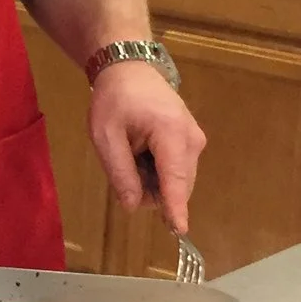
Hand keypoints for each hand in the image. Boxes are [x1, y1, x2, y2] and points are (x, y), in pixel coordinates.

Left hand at [89, 62, 205, 233]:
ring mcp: (195, 140)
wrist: (130, 70)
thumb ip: (120, 172)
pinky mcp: (192, 143)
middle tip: (123, 162)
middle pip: (175, 186)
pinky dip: (156, 171)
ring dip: (151, 180)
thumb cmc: (114, 99)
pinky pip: (176, 172)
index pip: (175, 179)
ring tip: (131, 152)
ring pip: (176, 181)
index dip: (176, 208)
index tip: (180, 231)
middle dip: (149, 189)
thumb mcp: (105, 136)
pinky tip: (142, 151)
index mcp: (170, 132)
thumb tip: (133, 206)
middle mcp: (191, 139)